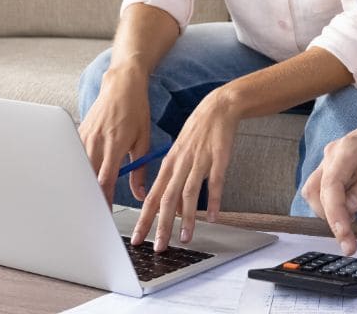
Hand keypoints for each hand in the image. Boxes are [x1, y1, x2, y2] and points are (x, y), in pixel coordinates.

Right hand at [78, 64, 152, 205]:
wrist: (122, 84)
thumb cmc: (135, 110)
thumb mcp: (144, 139)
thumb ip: (140, 169)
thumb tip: (141, 194)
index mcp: (115, 144)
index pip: (105, 180)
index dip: (103, 200)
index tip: (104, 214)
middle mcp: (97, 141)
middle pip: (87, 177)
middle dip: (89, 196)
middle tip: (92, 213)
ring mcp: (84, 136)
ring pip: (77, 168)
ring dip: (80, 184)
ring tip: (84, 201)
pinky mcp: (77, 132)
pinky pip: (73, 155)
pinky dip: (75, 169)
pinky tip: (77, 179)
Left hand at [130, 86, 241, 250]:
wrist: (217, 109)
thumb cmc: (197, 133)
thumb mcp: (179, 154)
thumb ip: (173, 179)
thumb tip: (169, 207)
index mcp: (168, 165)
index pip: (151, 197)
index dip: (143, 219)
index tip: (138, 238)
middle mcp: (180, 165)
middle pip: (167, 199)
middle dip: (161, 226)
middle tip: (158, 246)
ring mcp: (199, 162)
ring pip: (189, 194)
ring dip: (186, 219)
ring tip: (185, 239)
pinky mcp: (218, 159)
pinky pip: (215, 183)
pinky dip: (214, 201)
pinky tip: (213, 216)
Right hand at [300, 100, 356, 254]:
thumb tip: (349, 208)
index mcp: (347, 150)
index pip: (331, 187)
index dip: (335, 215)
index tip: (345, 237)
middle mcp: (331, 154)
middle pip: (315, 192)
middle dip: (329, 218)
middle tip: (349, 239)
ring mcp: (328, 160)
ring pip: (314, 193)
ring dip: (328, 213)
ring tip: (351, 225)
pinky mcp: (331, 167)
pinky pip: (322, 190)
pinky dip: (330, 206)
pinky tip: (348, 212)